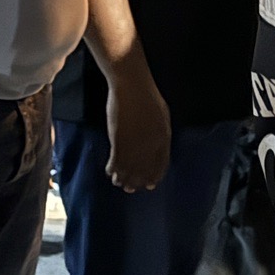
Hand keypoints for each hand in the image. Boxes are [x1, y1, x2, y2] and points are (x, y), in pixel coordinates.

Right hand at [104, 72, 170, 192]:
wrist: (132, 86)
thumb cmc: (147, 95)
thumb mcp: (162, 115)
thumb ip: (159, 131)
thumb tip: (154, 143)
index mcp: (164, 139)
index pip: (160, 165)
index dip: (154, 177)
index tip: (149, 185)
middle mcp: (151, 146)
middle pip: (144, 171)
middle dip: (137, 181)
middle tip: (130, 188)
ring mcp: (135, 145)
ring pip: (128, 169)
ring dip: (123, 178)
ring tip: (118, 183)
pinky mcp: (119, 141)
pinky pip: (115, 161)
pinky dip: (112, 168)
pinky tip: (109, 172)